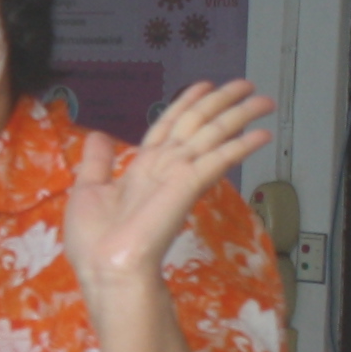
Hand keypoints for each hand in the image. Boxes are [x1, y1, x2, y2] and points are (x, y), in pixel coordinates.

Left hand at [64, 78, 272, 290]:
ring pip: (211, 134)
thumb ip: (97, 162)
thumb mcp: (88, 190)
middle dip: (220, 102)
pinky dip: (240, 144)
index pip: (168, 127)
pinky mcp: (188, 185)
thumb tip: (97, 136)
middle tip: (245, 84)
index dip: (185, 104)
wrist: (106, 267)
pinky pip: (218, 159)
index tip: (203, 86)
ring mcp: (178, 176)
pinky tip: (260, 134)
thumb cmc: (95, 240)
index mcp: (142, 168)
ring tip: (262, 99)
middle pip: (196, 124)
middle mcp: (164, 168)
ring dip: (238, 114)